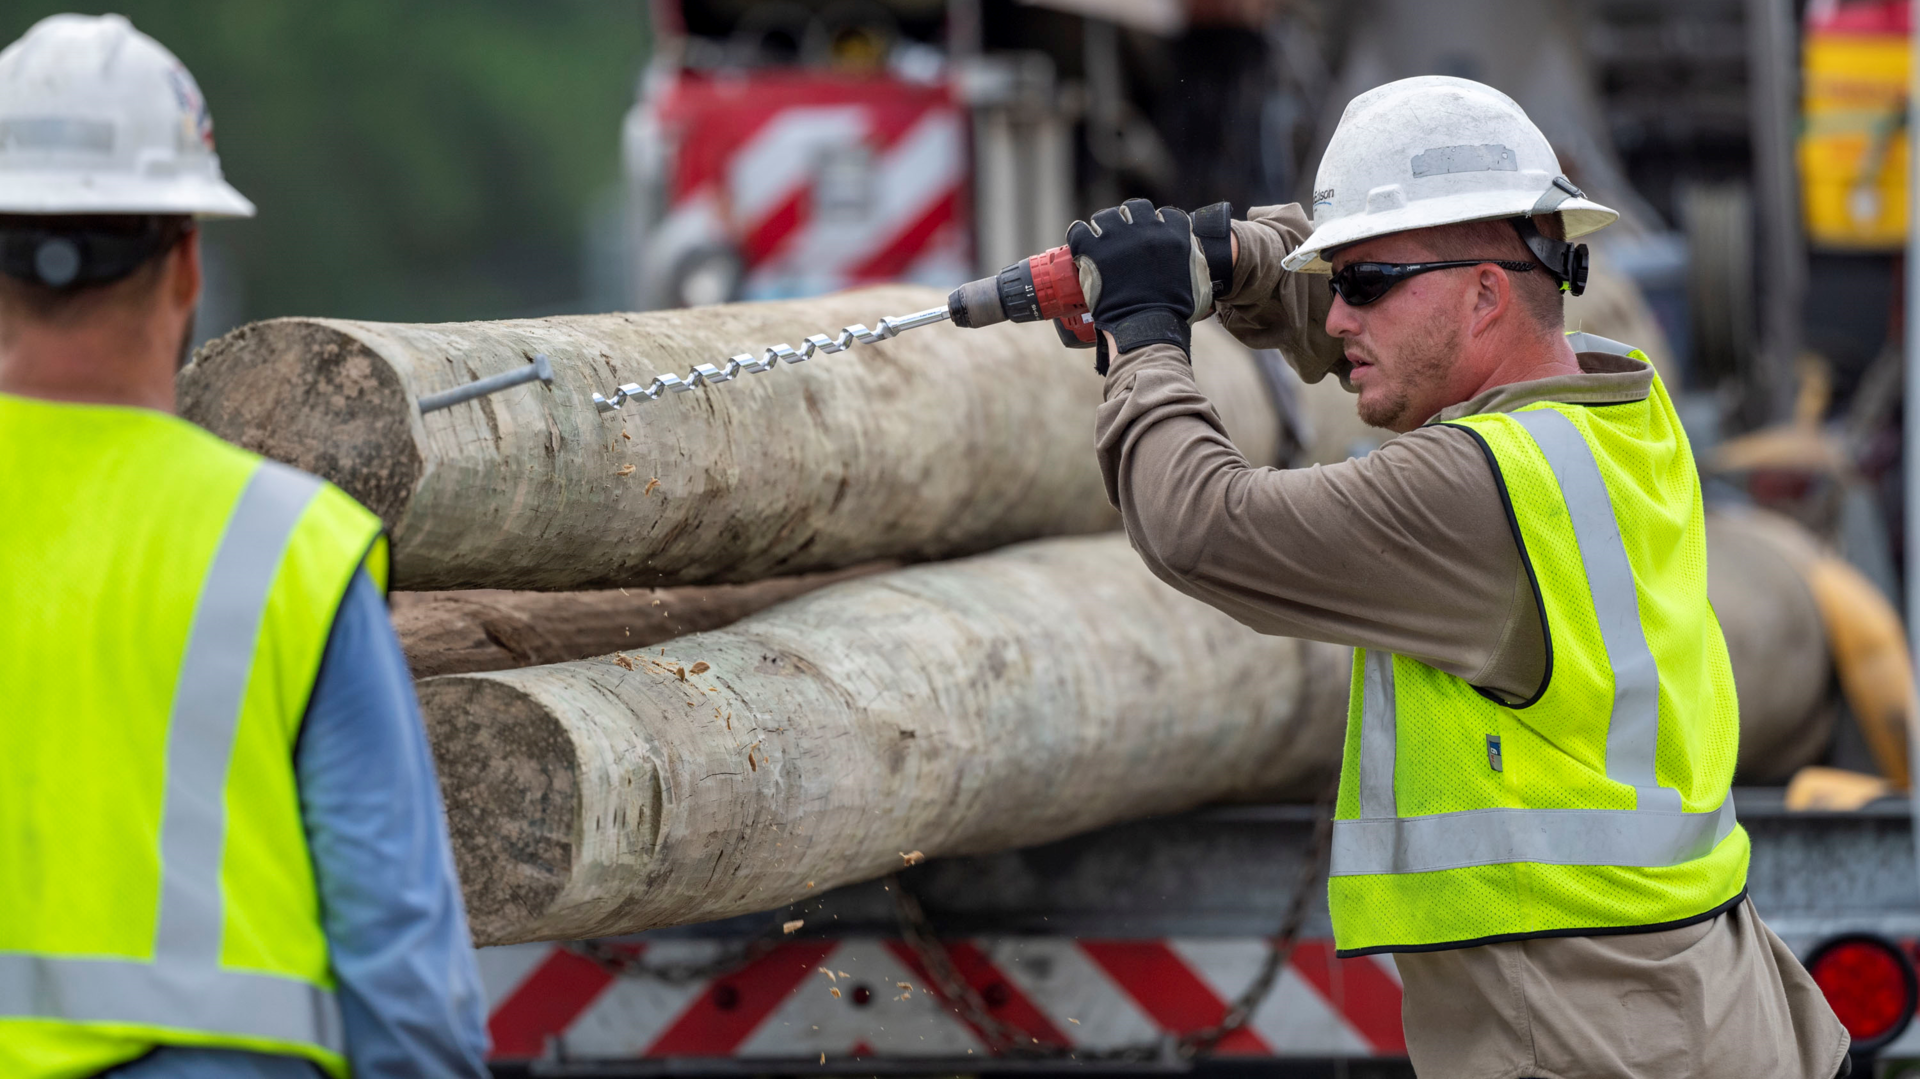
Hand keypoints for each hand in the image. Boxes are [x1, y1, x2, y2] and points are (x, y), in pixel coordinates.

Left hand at [1067, 198, 1195, 373]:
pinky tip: (1080, 246)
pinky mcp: (1094, 250)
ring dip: (1103, 228)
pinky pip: (1079, 230)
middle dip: (1129, 222)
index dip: (1155, 225)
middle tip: (1122, 241)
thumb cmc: (1175, 313)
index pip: (1164, 215)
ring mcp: (1119, 237)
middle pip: (1133, 210)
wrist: (1148, 329)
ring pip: (1105, 217)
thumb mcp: (1198, 282)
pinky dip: (1078, 236)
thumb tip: (1191, 252)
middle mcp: (1147, 229)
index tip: (1148, 236)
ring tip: (1100, 244)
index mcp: (1174, 234)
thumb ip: (1195, 261)